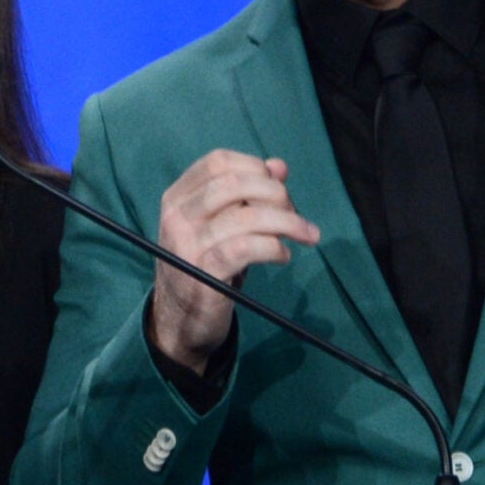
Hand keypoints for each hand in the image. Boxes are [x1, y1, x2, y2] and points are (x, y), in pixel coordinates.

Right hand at [146, 151, 320, 371]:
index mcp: (178, 197)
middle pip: (235, 183)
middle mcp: (178, 216)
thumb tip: (279, 166)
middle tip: (295, 212)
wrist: (180, 321)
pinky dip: (274, 247)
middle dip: (276, 193)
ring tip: (306, 234)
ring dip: (288, 222)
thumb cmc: (205, 266)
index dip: (255, 167)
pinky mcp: (204, 273)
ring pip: (247, 216)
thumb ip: (247, 195)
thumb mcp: (221, 226)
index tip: (278, 185)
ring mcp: (187, 245)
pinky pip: (247, 247)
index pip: (218, 162)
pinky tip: (284, 255)